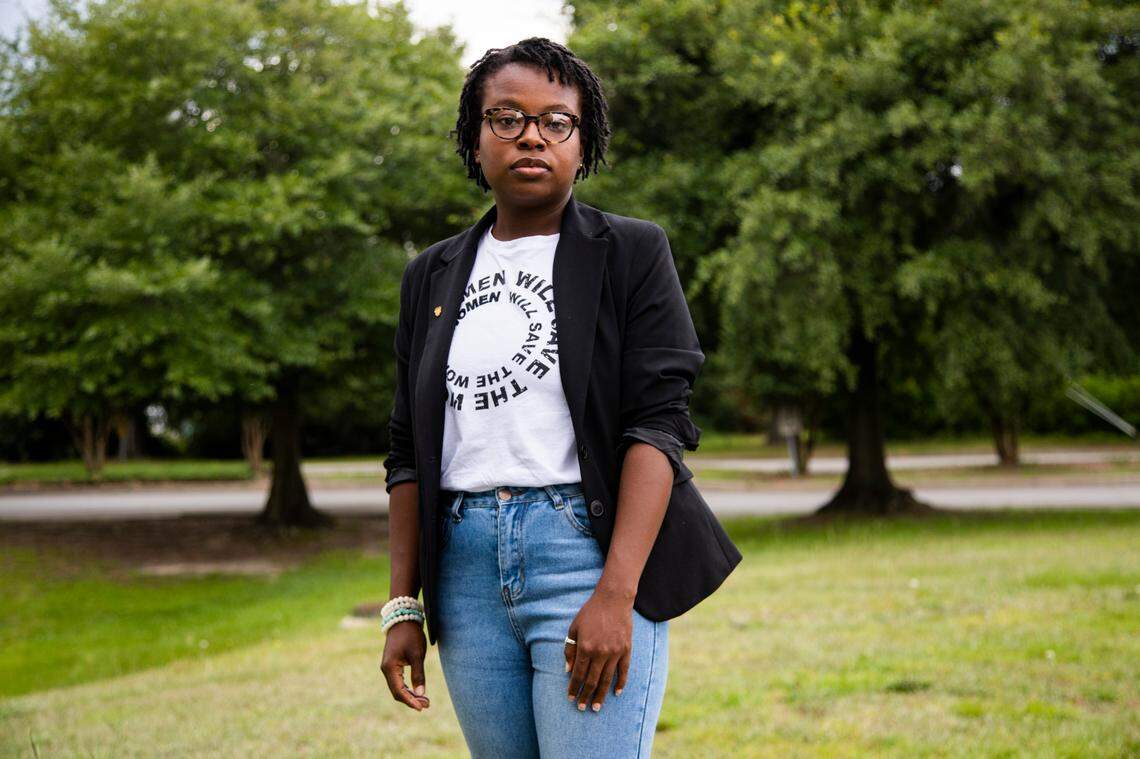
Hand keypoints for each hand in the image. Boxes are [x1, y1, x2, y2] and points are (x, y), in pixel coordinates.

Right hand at [381, 620, 430, 710]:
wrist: (403, 619)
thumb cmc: (411, 635)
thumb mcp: (417, 655)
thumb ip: (418, 675)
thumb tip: (421, 693)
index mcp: (389, 668)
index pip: (398, 691)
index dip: (410, 701)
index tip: (421, 708)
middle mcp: (386, 670)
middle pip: (397, 692)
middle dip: (411, 700)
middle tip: (427, 705)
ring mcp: (388, 667)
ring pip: (397, 687)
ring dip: (410, 695)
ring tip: (425, 700)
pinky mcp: (392, 665)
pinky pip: (398, 681)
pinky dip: (407, 688)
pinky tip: (417, 691)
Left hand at [564, 586, 632, 712]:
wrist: (613, 600)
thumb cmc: (590, 613)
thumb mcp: (574, 628)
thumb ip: (570, 650)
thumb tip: (568, 671)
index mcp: (585, 647)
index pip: (578, 674)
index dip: (574, 688)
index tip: (570, 698)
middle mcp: (600, 652)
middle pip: (592, 680)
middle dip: (586, 696)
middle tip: (582, 708)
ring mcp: (615, 652)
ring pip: (607, 679)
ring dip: (601, 695)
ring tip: (597, 707)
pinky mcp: (626, 650)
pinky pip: (624, 671)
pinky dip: (621, 683)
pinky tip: (617, 693)